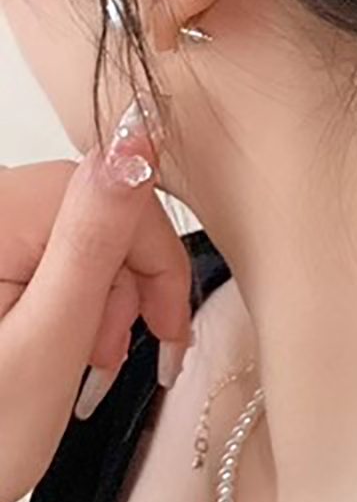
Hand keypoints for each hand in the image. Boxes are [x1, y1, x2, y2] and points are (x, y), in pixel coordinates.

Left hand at [0, 102, 192, 501]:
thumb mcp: (49, 338)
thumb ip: (97, 234)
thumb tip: (137, 140)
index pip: (118, 196)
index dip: (158, 265)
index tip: (168, 331)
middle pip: (97, 213)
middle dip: (123, 286)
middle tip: (111, 358)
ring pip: (76, 233)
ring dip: (97, 296)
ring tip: (82, 361)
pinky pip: (42, 250)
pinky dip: (64, 298)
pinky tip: (57, 344)